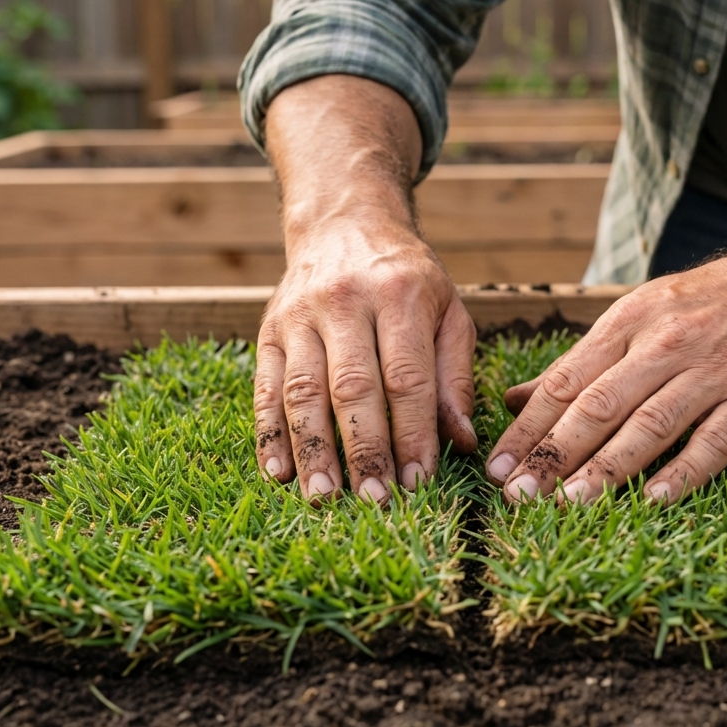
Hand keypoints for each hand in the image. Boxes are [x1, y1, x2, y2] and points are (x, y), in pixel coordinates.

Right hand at [252, 76, 476, 503]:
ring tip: (324, 499)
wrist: (345, 225)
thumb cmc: (408, 278)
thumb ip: (454, 373)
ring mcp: (300, 315)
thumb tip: (461, 440)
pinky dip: (269, 433)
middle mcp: (346, 301)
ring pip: (303, 391)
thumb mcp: (448, 309)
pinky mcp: (270, 330)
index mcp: (400, 294)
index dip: (412, 432)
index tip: (420, 482)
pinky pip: (266, 386)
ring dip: (312, 450)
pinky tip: (278, 473)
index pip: (406, 375)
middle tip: (376, 501)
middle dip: (365, 449)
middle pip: (352, 387)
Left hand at [485, 136, 726, 504]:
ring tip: (568, 503)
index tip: (496, 466)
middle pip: (598, 405)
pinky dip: (683, 471)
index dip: (527, 427)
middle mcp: (664, 345)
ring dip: (606, 468)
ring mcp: (712, 372)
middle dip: (552, 453)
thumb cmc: (703, 304)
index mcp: (627, 323)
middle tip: (517, 495)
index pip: (565, 381)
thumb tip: (515, 398)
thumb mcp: (635, 315)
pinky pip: (714, 440)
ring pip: (649, 425)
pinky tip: (652, 500)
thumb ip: (578, 362)